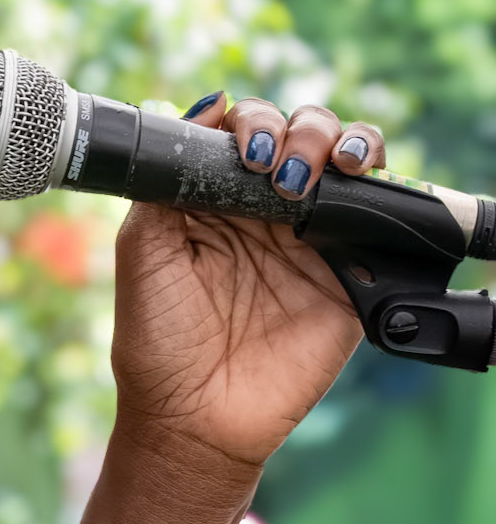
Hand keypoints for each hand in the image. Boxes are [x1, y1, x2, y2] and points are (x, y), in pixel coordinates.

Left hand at [111, 92, 386, 478]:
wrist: (194, 417)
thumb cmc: (157, 340)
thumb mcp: (142, 248)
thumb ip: (167, 178)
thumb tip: (203, 106)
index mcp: (215, 200)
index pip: (246, 132)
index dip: (251, 121)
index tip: (245, 145)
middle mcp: (266, 213)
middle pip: (303, 134)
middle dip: (300, 128)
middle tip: (277, 168)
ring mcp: (311, 242)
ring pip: (347, 164)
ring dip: (344, 143)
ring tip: (324, 167)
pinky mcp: (350, 278)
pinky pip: (380, 221)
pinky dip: (381, 191)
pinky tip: (358, 187)